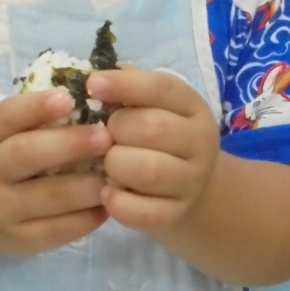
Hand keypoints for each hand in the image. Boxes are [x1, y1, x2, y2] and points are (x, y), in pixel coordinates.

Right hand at [0, 88, 109, 255]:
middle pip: (28, 154)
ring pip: (50, 197)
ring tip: (118, 173)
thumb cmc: (3, 161)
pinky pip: (59, 230)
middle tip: (106, 137)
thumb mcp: (6, 136)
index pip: (7, 116)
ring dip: (88, 184)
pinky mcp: (20, 241)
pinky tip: (109, 203)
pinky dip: (89, 216)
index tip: (68, 97)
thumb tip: (98, 97)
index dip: (36, 106)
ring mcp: (3, 209)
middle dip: (70, 145)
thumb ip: (39, 119)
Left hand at [88, 68, 218, 233]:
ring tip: (107, 165)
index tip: (92, 85)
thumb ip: (126, 89)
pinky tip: (107, 192)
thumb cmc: (156, 138)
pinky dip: (117, 202)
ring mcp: (191, 181)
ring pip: (148, 170)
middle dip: (117, 130)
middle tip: (104, 136)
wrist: (188, 189)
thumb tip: (89, 76)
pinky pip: (142, 211)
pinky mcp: (175, 214)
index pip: (162, 88)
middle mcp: (199, 142)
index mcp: (191, 107)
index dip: (125, 85)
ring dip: (116, 165)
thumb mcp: (150, 107)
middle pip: (153, 128)